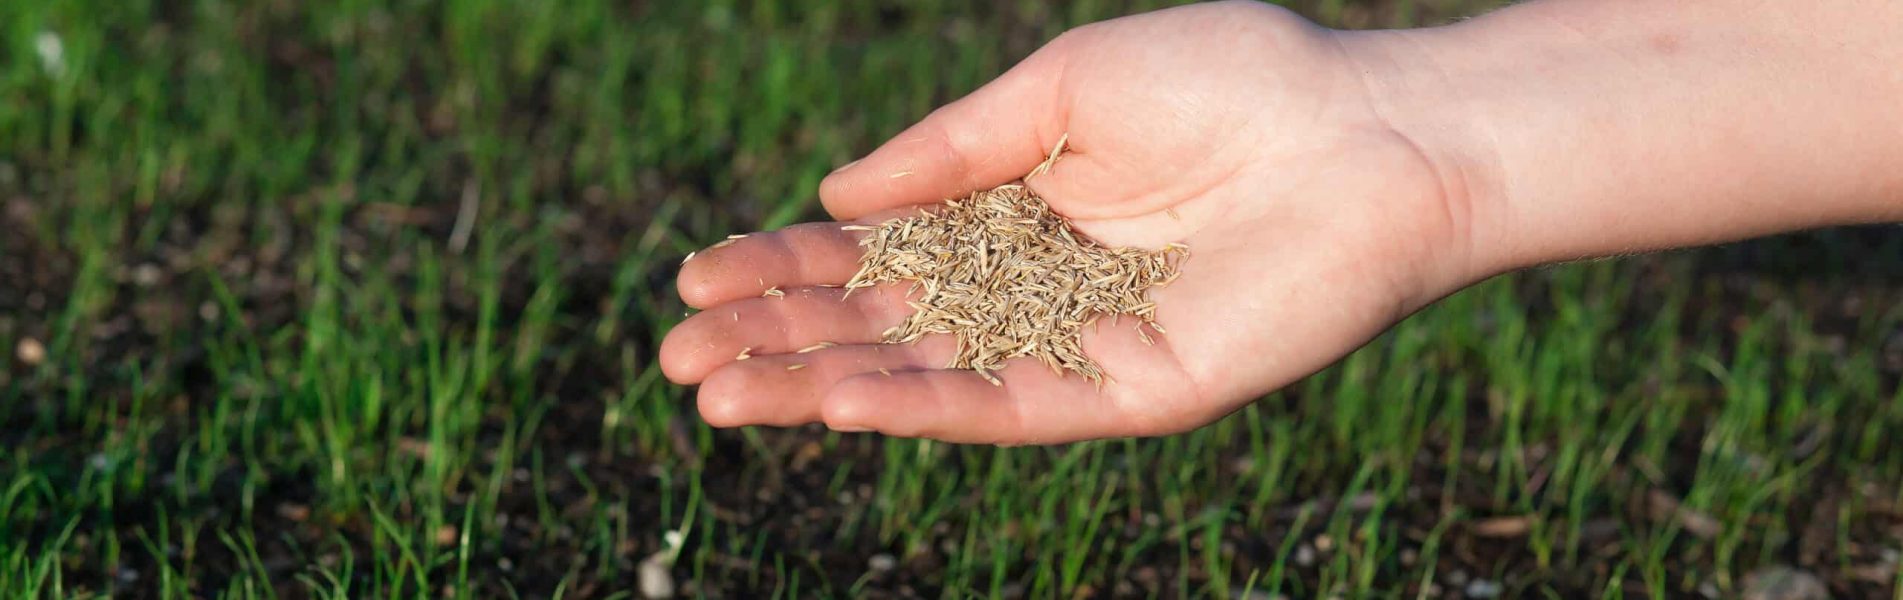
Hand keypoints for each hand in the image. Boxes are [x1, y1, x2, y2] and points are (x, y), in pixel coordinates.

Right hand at [660, 1, 1487, 443]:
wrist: (1374, 131)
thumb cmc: (1236, 79)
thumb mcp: (1065, 85)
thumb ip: (952, 147)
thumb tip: (835, 196)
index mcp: (1016, 212)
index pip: (875, 254)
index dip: (784, 268)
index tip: (694, 274)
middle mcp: (1035, 289)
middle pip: (883, 326)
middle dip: (780, 341)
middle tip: (678, 358)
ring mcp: (1079, 346)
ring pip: (928, 377)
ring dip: (823, 389)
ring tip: (722, 398)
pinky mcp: (1131, 391)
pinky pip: (1013, 407)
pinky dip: (927, 406)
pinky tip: (843, 400)